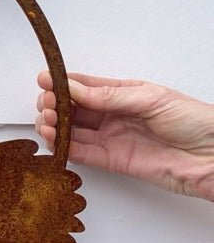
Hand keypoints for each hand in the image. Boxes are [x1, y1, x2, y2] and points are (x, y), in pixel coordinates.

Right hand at [36, 72, 213, 200]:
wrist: (213, 156)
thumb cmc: (195, 121)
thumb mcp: (151, 98)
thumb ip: (109, 97)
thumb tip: (75, 89)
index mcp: (125, 94)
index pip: (87, 87)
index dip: (63, 83)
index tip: (45, 80)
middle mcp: (115, 115)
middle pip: (74, 109)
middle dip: (55, 104)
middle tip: (47, 104)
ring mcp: (112, 138)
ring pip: (73, 131)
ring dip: (54, 126)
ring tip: (45, 122)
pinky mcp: (112, 161)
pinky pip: (82, 154)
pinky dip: (64, 148)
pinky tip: (54, 140)